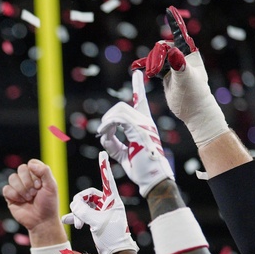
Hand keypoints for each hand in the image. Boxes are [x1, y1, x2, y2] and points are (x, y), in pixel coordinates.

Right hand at [2, 159, 61, 232]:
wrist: (41, 221)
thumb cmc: (48, 204)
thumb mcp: (52, 186)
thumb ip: (44, 171)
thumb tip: (30, 165)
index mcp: (37, 175)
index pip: (31, 163)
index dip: (35, 173)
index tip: (40, 185)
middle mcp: (27, 179)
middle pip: (21, 169)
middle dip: (28, 182)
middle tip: (34, 193)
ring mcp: (18, 187)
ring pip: (12, 178)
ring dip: (22, 190)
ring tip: (28, 198)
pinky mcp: (10, 196)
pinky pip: (6, 189)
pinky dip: (14, 195)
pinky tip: (21, 201)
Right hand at [61, 151, 138, 253]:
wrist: (116, 252)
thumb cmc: (112, 236)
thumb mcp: (97, 222)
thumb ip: (84, 212)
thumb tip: (74, 204)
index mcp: (112, 200)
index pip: (106, 179)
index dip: (103, 167)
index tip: (102, 153)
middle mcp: (107, 203)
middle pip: (87, 195)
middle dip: (80, 206)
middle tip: (79, 218)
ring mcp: (100, 211)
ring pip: (82, 205)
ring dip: (77, 214)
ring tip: (77, 224)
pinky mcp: (95, 219)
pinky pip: (82, 213)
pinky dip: (75, 217)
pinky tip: (67, 221)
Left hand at [98, 70, 173, 196]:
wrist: (152, 180)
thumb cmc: (140, 169)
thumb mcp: (122, 154)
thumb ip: (113, 143)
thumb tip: (103, 135)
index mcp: (144, 126)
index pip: (141, 102)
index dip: (138, 87)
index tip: (137, 73)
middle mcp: (146, 122)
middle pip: (122, 107)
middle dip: (108, 116)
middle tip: (101, 132)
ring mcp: (144, 126)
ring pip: (120, 111)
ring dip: (106, 122)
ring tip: (103, 135)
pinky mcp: (140, 132)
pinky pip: (119, 120)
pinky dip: (108, 126)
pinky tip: (104, 134)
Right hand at [133, 7, 227, 147]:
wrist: (193, 111)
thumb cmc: (194, 95)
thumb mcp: (187, 79)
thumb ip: (179, 65)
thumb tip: (172, 50)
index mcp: (189, 54)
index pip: (181, 35)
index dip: (175, 23)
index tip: (169, 10)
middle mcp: (181, 57)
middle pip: (163, 46)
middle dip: (156, 55)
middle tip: (156, 69)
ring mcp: (173, 65)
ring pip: (156, 56)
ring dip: (149, 62)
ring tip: (148, 73)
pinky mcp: (166, 74)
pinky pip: (153, 66)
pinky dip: (145, 66)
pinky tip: (136, 68)